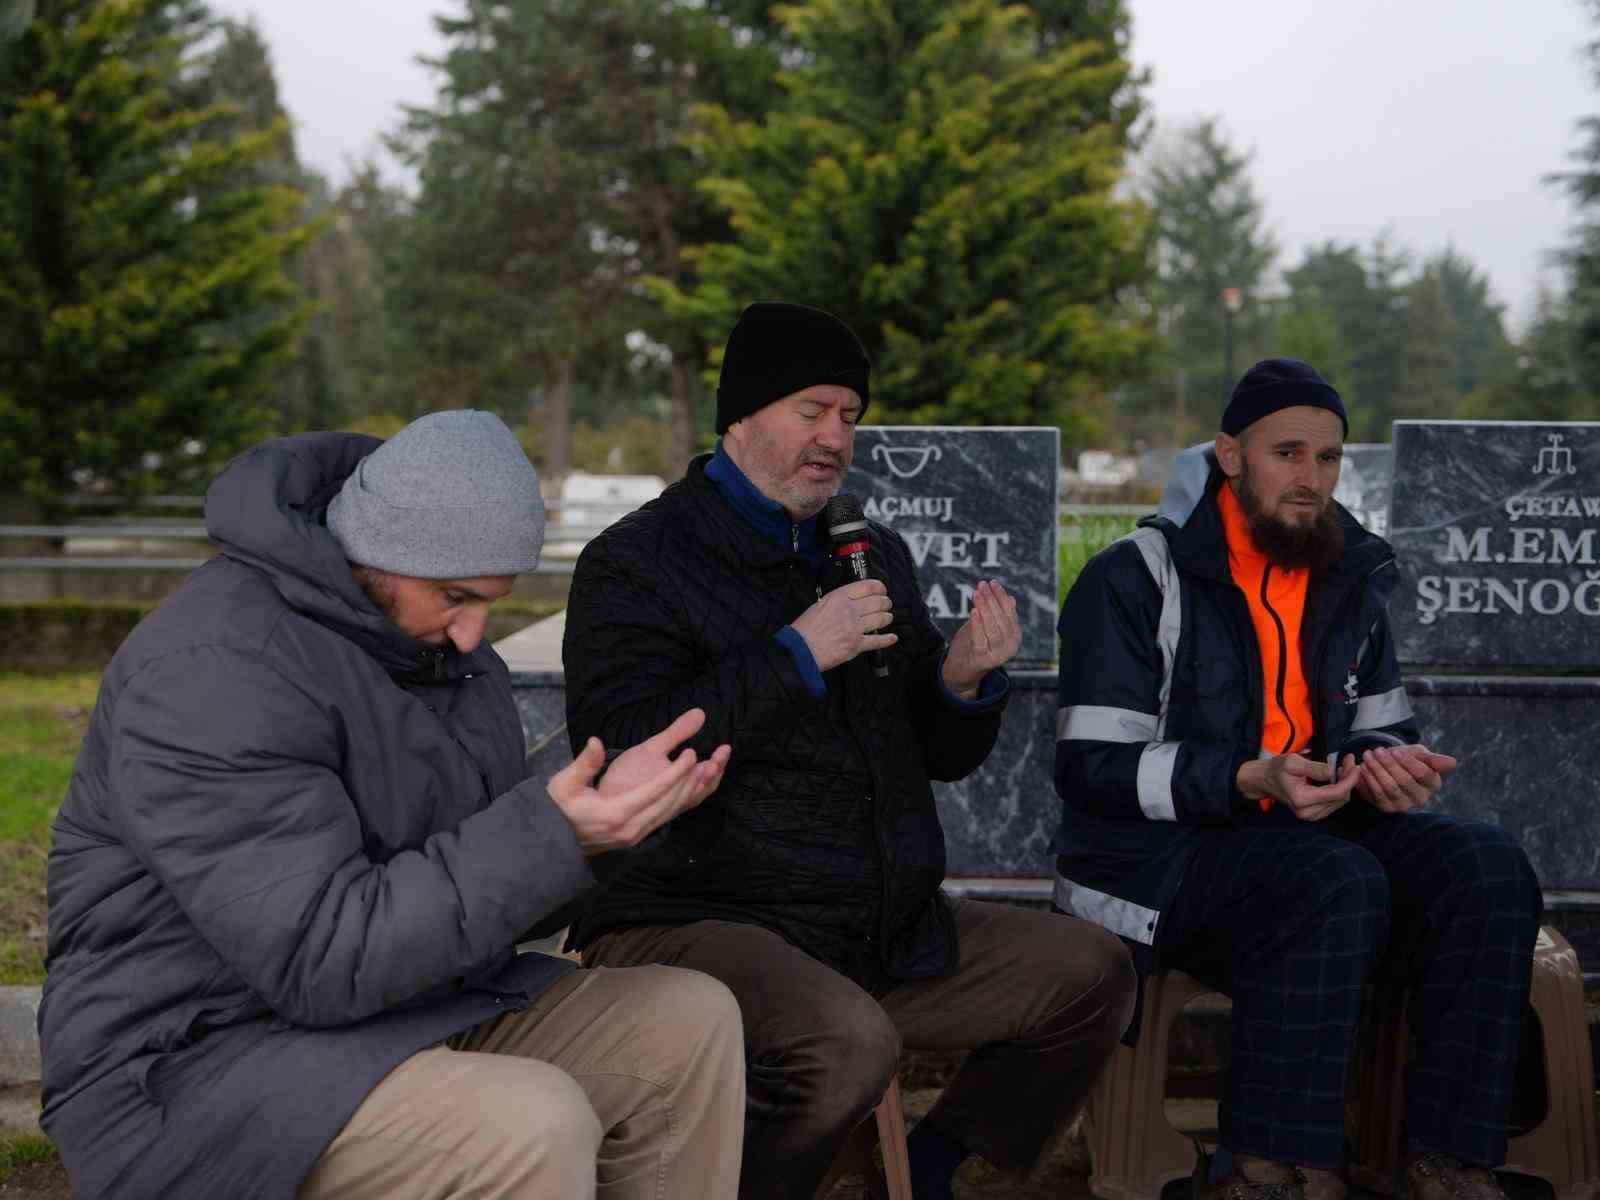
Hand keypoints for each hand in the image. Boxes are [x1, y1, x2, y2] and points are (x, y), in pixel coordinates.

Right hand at [546, 708, 731, 855]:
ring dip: (689, 792)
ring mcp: (634, 836)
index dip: (675, 772)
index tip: (691, 754)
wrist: (550, 842)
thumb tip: (595, 741)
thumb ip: (584, 763)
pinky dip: (678, 803)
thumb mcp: (564, 783)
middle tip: (707, 759)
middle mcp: (629, 828)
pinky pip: (663, 819)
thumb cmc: (556, 809)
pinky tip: (689, 789)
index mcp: (615, 813)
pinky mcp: (635, 838)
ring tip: (706, 772)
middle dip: (690, 781)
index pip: (654, 790)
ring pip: (669, 812)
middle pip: (668, 803)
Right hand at [791, 579, 896, 671]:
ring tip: (887, 618)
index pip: (867, 586)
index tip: (881, 589)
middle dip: (886, 603)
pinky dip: (887, 640)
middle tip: (887, 604)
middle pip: (877, 602)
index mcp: (839, 598)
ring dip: (887, 618)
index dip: (879, 587)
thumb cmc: (805, 629)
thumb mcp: (819, 604)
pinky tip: (892, 637)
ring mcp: (854, 628)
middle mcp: (849, 610)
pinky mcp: (856, 645)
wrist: (800, 649)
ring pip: (880, 619)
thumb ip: (836, 601)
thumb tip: (849, 601)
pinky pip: (877, 641)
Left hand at [942, 580, 1020, 697]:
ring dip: (984, 609)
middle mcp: (1010, 646)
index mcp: (1014, 636)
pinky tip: (973, 612)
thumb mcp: (986, 627)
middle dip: (991, 600)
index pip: (1010, 612)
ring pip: (992, 629)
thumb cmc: (975, 646)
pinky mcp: (984, 661)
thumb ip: (996, 614)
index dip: (1001, 596)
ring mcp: (998, 655)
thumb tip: (1011, 598)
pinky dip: (977, 626)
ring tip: (976, 594)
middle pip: (1001, 619)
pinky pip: (980, 640)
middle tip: (981, 585)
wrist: (963, 671)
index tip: (992, 582)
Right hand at [1237, 751, 1360, 821]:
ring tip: (1344, 767)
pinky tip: (1337, 777)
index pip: (1337, 792)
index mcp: (1302, 799)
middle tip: (1349, 761)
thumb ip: (1315, 767)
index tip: (1354, 763)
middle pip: (1341, 798)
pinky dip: (1339, 790)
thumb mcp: (1293, 762)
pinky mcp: (1313, 814)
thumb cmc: (1277, 768)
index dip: (1350, 779)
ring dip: (1345, 784)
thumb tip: (1333, 772)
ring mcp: (1311, 816)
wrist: (1263, 780)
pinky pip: (1334, 803)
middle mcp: (1308, 812)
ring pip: (1340, 801)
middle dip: (1349, 779)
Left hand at [1354, 743, 1456, 812]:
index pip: (1423, 774)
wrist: (1390, 768)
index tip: (1395, 750)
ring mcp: (1403, 805)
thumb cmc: (1408, 759)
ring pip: (1388, 787)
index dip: (1408, 762)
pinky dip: (1368, 780)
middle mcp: (1421, 799)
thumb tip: (1453, 762)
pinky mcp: (1387, 808)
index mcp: (1433, 784)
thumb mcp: (1420, 754)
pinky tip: (1362, 768)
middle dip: (1388, 764)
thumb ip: (1433, 759)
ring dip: (1376, 770)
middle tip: (1376, 751)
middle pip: (1404, 781)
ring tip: (1367, 756)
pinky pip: (1376, 794)